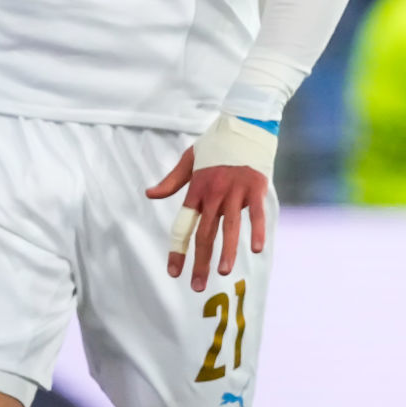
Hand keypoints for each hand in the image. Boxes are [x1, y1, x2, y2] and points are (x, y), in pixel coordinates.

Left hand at [148, 113, 275, 291]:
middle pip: (205, 233)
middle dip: (200, 262)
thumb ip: (172, 181)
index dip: (178, 251)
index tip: (174, 272)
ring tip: (224, 273)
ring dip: (226, 252)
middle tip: (197, 286)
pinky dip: (256, 231)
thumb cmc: (217, 141)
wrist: (246, 121)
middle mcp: (214, 193)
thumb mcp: (189, 158)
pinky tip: (255, 249)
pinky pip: (256, 213)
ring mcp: (236, 191)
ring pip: (230, 227)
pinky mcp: (256, 187)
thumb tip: (149, 195)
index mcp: (197, 189)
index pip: (183, 226)